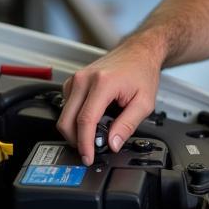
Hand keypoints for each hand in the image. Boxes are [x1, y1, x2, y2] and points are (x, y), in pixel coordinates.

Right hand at [57, 38, 162, 163]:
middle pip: (67, 120)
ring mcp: (77, 79)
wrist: (138, 52)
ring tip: (93, 135)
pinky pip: (66, 106)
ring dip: (74, 130)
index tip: (88, 157)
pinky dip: (74, 118)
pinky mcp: (74, 81)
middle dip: (76, 141)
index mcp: (103, 83)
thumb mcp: (144, 102)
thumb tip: (112, 144)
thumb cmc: (142, 71)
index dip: (85, 143)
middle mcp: (85, 79)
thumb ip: (128, 125)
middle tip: (89, 151)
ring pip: (64, 114)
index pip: (85, 120)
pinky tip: (90, 121)